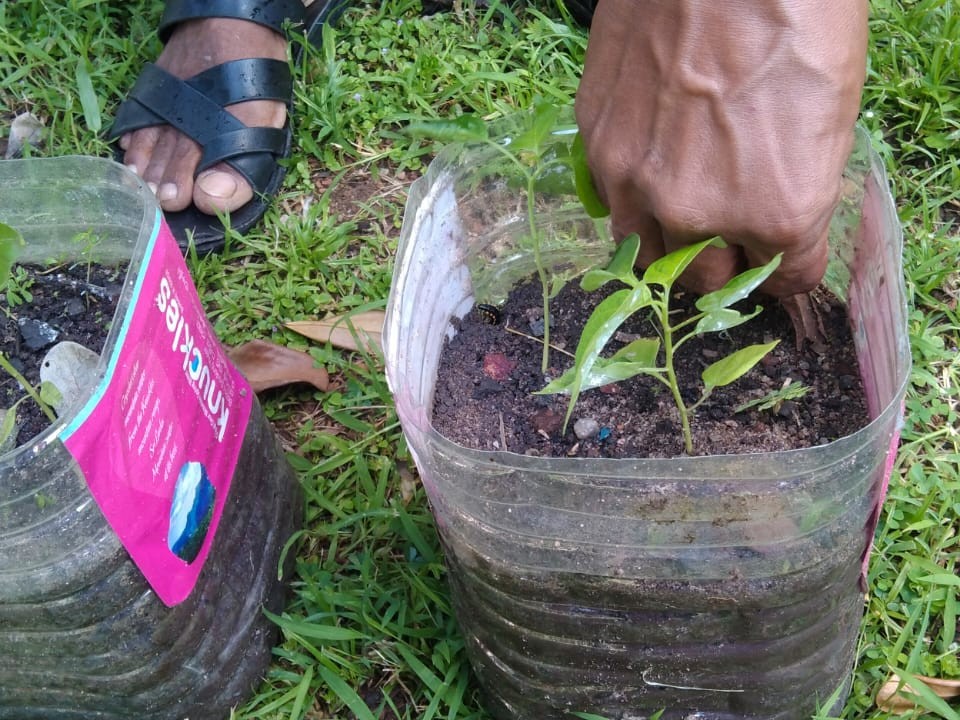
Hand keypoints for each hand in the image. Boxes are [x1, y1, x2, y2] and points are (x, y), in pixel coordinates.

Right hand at [574, 0, 867, 296]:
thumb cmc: (799, 19)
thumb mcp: (832, 116)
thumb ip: (798, 191)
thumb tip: (773, 223)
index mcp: (779, 212)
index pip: (785, 278)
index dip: (787, 267)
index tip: (782, 254)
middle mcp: (701, 214)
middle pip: (710, 279)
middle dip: (727, 260)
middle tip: (732, 231)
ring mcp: (639, 185)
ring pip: (649, 257)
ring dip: (672, 245)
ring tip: (684, 211)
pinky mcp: (599, 151)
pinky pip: (614, 208)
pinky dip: (634, 202)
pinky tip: (652, 169)